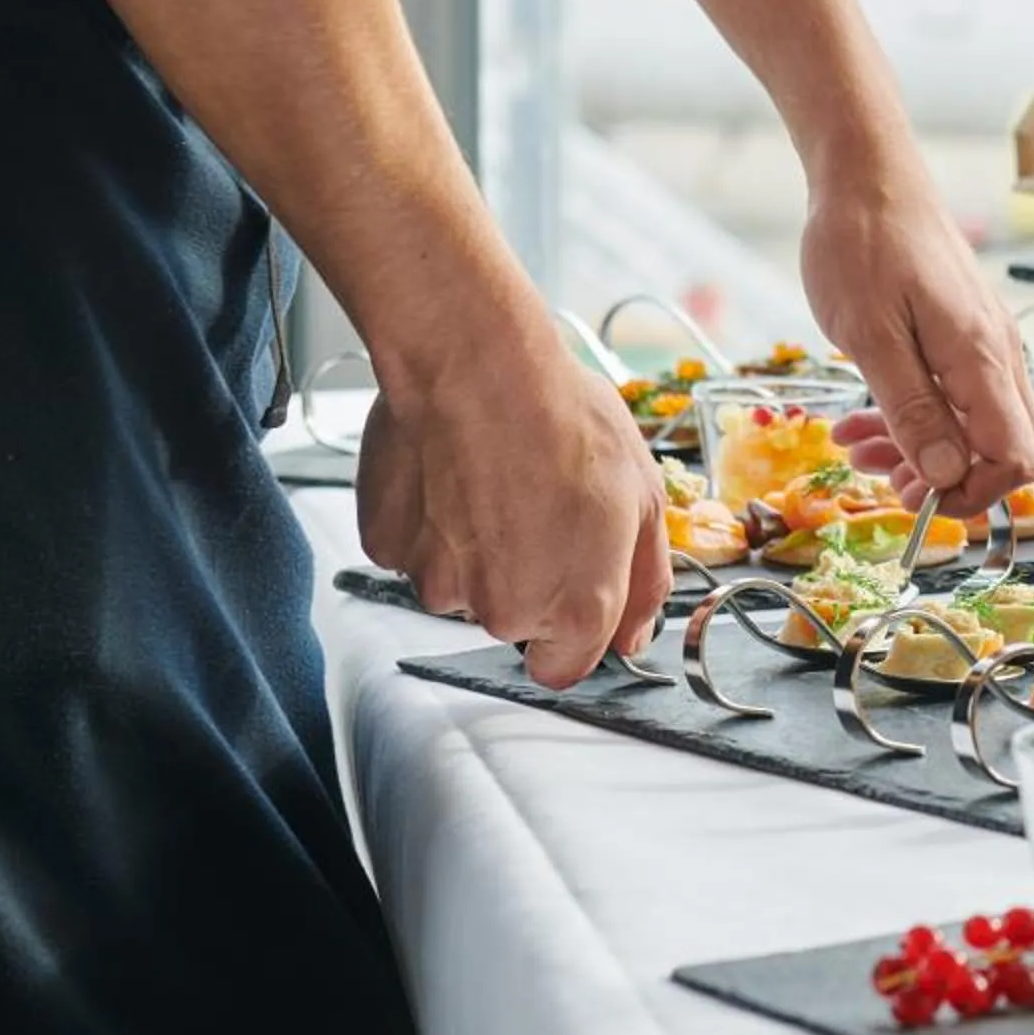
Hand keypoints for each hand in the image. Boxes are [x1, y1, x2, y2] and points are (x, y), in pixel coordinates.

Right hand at [356, 307, 669, 688]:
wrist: (477, 367)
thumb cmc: (564, 421)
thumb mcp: (646, 498)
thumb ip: (645, 582)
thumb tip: (635, 635)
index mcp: (574, 609)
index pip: (564, 667)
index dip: (570, 627)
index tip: (570, 581)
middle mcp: (501, 611)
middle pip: (511, 617)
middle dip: (525, 572)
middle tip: (536, 501)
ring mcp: (436, 582)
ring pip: (459, 581)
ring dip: (473, 544)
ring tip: (492, 476)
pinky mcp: (387, 547)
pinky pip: (413, 548)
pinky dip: (428, 519)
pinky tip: (450, 471)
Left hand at [804, 187, 1033, 518]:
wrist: (867, 173)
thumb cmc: (862, 241)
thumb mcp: (870, 334)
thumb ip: (912, 408)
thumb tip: (947, 472)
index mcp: (981, 357)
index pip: (1017, 456)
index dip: (972, 492)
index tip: (916, 496)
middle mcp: (997, 354)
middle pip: (1005, 449)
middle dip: (946, 478)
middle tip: (882, 477)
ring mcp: (983, 343)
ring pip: (976, 426)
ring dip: (921, 450)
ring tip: (857, 446)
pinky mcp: (963, 334)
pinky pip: (956, 396)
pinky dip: (915, 417)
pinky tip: (865, 416)